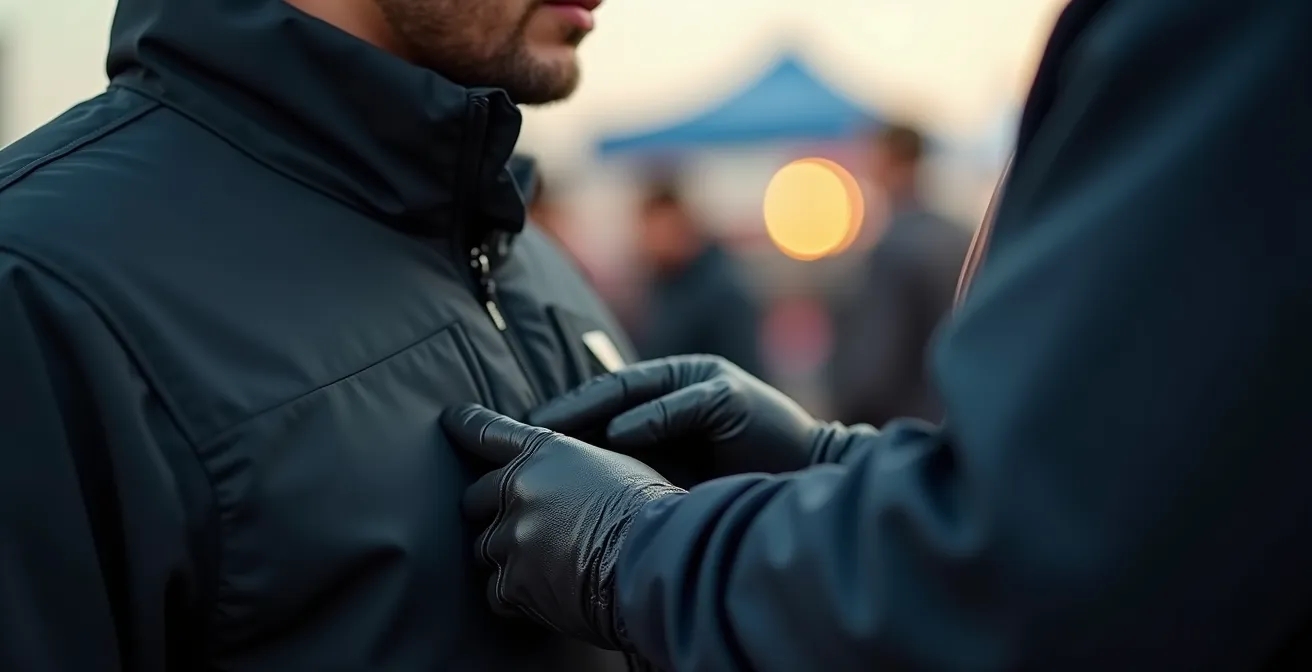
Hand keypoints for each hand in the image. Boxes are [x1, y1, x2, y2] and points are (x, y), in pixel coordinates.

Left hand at [442, 403, 684, 650]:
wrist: (659, 559)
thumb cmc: (651, 512)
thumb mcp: (612, 465)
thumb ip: (568, 468)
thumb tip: (555, 481)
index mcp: (544, 453)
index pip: (489, 432)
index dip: (464, 425)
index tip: (449, 420)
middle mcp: (519, 489)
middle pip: (474, 499)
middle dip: (492, 513)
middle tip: (527, 529)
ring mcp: (513, 536)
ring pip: (486, 548)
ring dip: (509, 557)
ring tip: (552, 566)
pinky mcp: (514, 582)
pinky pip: (496, 591)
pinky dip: (516, 596)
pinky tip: (550, 593)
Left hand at [530, 355, 859, 483]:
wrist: (806, 480)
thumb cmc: (736, 482)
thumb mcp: (671, 473)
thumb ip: (629, 470)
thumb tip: (565, 496)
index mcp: (663, 397)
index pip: (598, 403)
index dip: (556, 420)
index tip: (509, 445)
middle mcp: (680, 382)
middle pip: (607, 391)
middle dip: (561, 414)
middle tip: (516, 437)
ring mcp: (707, 384)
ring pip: (637, 391)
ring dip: (592, 411)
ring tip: (550, 433)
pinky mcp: (733, 398)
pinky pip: (683, 404)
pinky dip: (651, 419)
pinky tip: (619, 436)